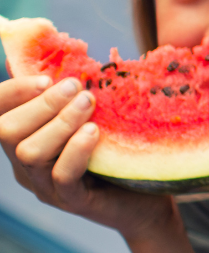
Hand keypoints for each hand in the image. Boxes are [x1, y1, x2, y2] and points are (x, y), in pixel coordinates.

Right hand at [0, 75, 178, 240]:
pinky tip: (94, 132)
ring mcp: (46, 187)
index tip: (46, 77)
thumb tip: (48, 51)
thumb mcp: (91, 116)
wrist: (150, 201)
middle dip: (40, 104)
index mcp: (24, 139)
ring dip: (59, 122)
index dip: (11, 92)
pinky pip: (62, 176)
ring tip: (88, 103)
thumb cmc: (117, 152)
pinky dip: (75, 150)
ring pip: (29, 153)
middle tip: (75, 87)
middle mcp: (26, 165)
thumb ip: (66, 93)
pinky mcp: (72, 202)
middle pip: (6, 132)